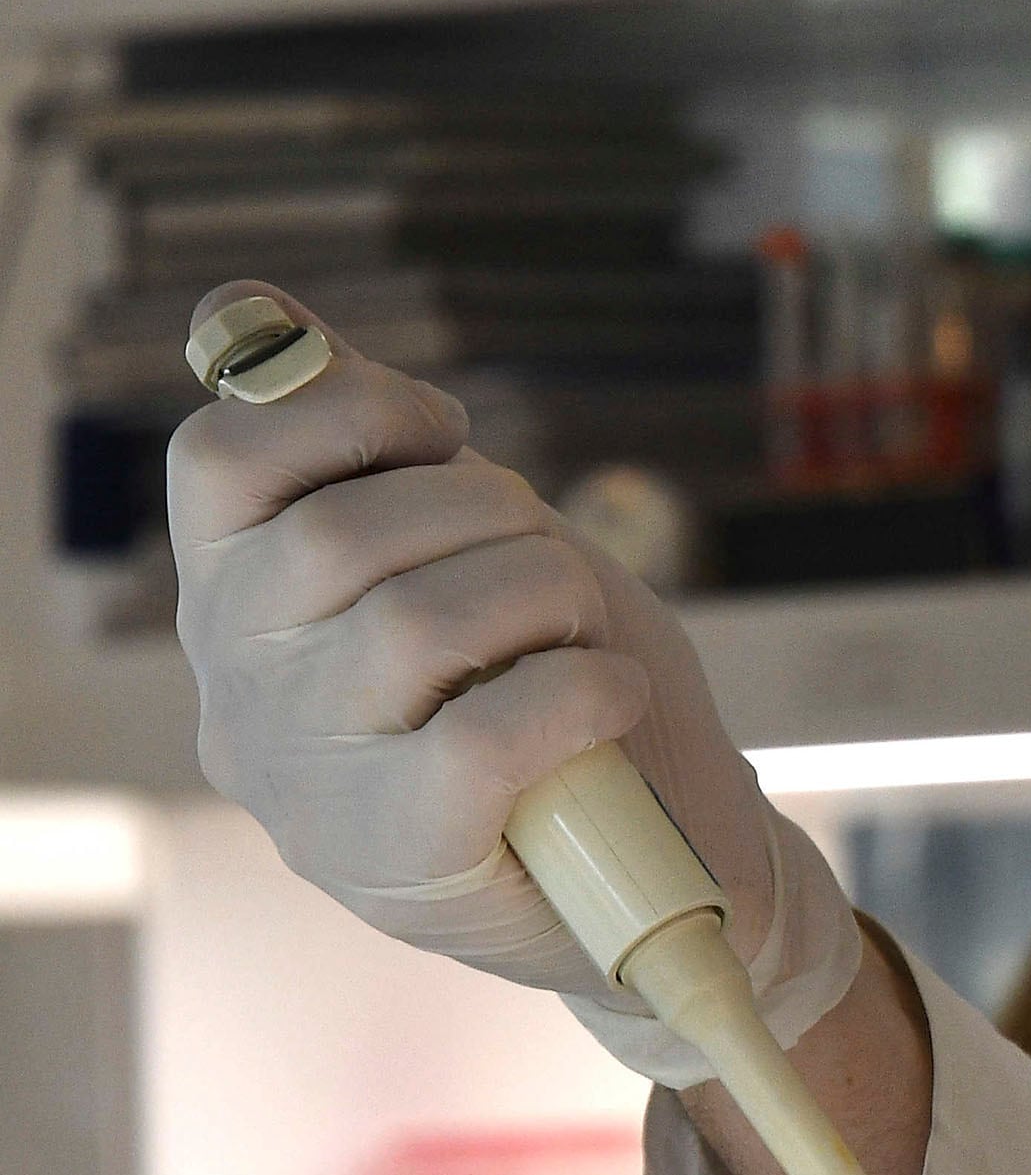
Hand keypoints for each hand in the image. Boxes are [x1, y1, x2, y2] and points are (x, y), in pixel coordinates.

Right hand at [166, 282, 853, 1077]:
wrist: (665, 862)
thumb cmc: (561, 684)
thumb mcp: (467, 543)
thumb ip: (363, 442)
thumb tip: (255, 311)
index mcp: (235, 601)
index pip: (221, 461)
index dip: (349, 410)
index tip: (446, 432)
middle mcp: (241, 694)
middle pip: (338, 533)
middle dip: (488, 514)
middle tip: (551, 568)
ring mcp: (306, 787)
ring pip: (414, 623)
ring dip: (544, 598)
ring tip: (582, 637)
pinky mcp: (396, 859)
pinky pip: (477, 737)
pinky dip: (577, 692)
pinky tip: (611, 697)